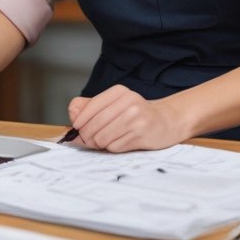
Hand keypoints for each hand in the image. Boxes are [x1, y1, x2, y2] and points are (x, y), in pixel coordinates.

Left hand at [67, 85, 187, 151]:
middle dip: (88, 136)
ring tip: (108, 140)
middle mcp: (127, 102)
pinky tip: (122, 142)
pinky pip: (114, 146)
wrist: (167, 121)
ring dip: (101, 143)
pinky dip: (114, 148)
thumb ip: (90, 106)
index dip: (79, 121)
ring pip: (102, 137)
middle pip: (93, 125)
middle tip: (90, 140)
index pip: (89, 107)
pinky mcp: (141, 134)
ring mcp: (135, 118)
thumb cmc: (136, 114)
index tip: (77, 128)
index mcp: (118, 92)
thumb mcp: (114, 104)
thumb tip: (72, 115)